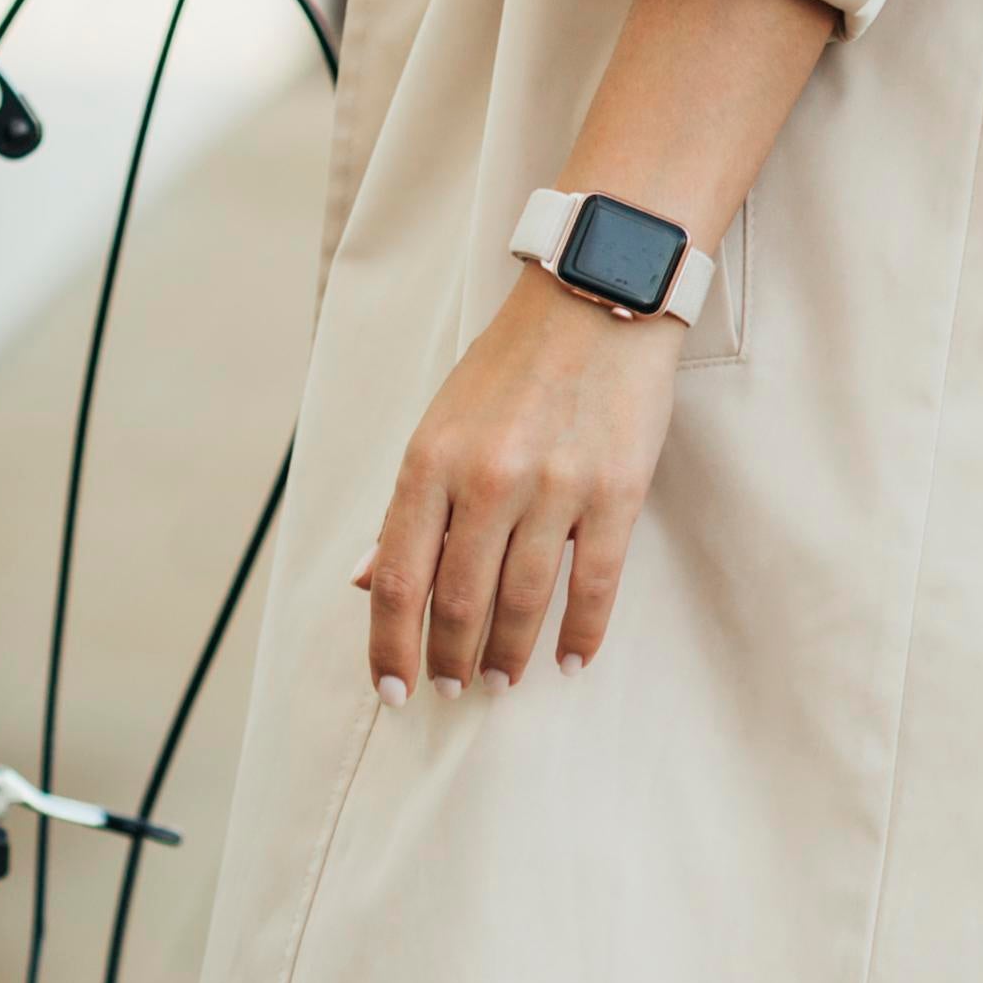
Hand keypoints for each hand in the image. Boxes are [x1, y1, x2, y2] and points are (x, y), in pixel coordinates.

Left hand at [359, 267, 683, 699]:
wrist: (597, 292)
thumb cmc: (514, 359)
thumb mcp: (441, 421)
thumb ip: (408, 505)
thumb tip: (365, 580)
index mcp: (431, 459)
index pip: (398, 579)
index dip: (391, 647)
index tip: (394, 690)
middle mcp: (487, 478)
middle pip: (458, 601)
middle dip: (451, 659)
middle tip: (452, 688)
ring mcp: (554, 486)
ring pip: (522, 602)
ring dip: (508, 654)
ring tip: (500, 679)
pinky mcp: (616, 489)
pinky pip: (595, 583)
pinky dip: (581, 633)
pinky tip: (570, 660)